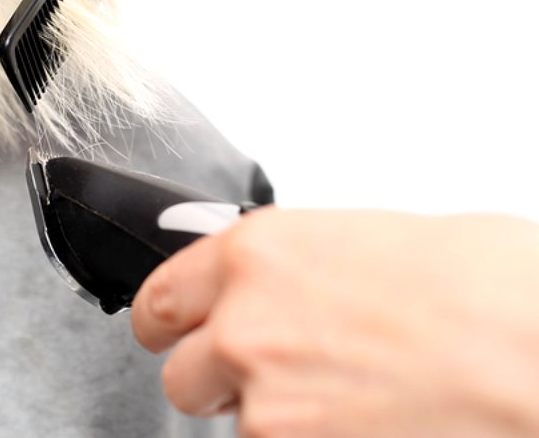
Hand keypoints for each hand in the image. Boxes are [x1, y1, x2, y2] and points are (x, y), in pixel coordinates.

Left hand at [131, 207, 538, 437]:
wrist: (535, 352)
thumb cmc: (488, 290)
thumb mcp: (371, 241)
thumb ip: (301, 270)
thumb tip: (298, 284)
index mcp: (255, 256)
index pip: (159, 300)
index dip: (169, 323)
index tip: (176, 334)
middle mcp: (243, 328)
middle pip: (182, 375)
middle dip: (220, 380)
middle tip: (277, 376)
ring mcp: (266, 405)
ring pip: (235, 427)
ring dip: (274, 420)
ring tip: (350, 402)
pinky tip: (368, 425)